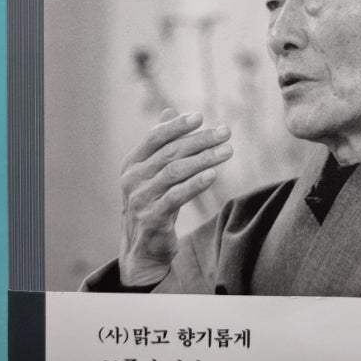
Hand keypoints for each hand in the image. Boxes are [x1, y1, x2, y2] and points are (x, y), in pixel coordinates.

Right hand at [118, 108, 232, 285]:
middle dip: (201, 140)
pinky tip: (213, 174)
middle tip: (226, 132)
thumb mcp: (153, 173)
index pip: (154, 137)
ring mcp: (140, 199)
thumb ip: (161, 144)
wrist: (143, 248)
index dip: (177, 126)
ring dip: (204, 159)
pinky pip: (176, 197)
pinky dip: (195, 184)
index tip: (200, 117)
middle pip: (170, 153)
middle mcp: (132, 179)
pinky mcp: (152, 218)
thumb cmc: (153, 202)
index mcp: (132, 163)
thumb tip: (169, 111)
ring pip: (175, 172)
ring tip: (228, 151)